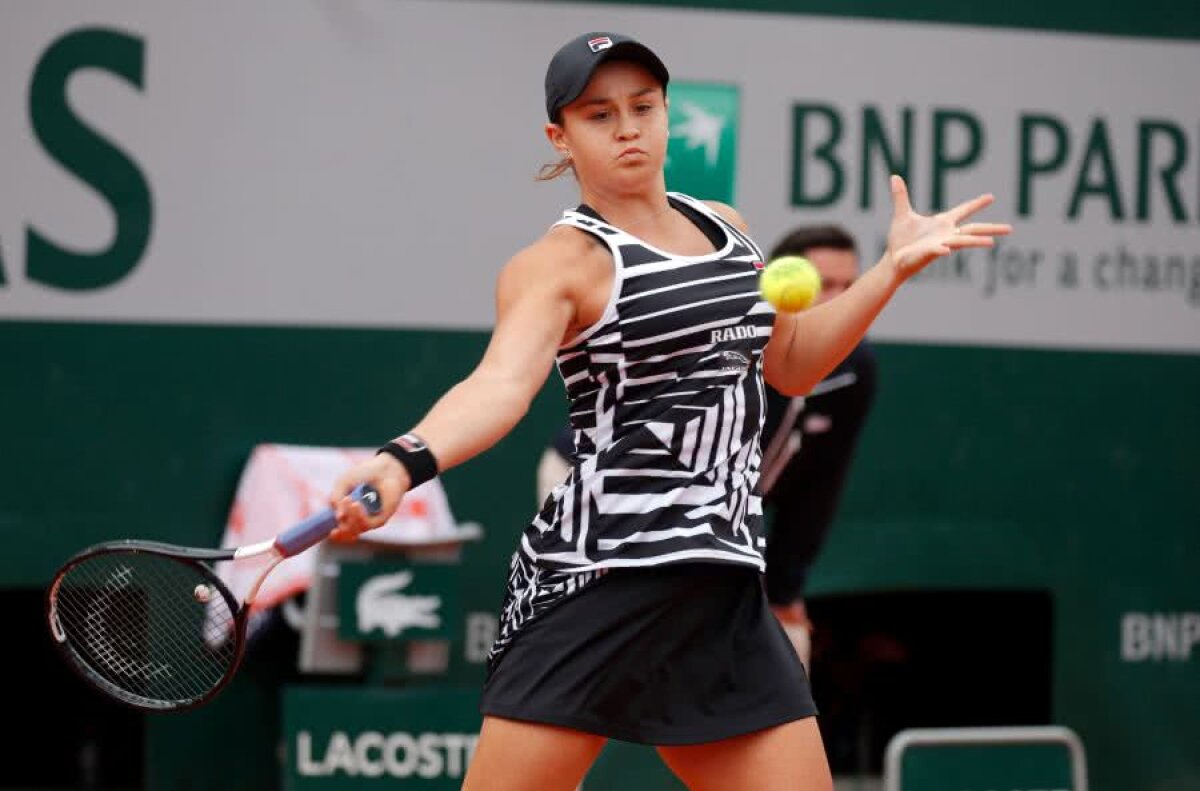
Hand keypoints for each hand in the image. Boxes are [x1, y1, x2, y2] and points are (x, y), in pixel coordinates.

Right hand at [328, 453, 410, 540]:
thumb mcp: (343, 483)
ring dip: (349, 516)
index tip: (331, 533)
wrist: (384, 468)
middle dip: (340, 526)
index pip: (339, 531)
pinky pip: (367, 525)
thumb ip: (335, 498)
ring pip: (354, 529)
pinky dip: (359, 516)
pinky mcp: (380, 519)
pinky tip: (356, 504)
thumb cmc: (364, 474)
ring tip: (348, 499)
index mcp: (347, 512)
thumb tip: (338, 517)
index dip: (336, 536)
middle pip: (346, 534)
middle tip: (340, 514)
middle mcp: (358, 519)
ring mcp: (369, 520)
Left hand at [885, 174, 1011, 279]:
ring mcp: (940, 245)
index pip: (964, 211)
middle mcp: (946, 235)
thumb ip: (900, 196)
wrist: (893, 260)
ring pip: (962, 242)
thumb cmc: (900, 240)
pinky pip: (938, 251)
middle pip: (973, 229)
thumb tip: (894, 176)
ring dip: (976, 241)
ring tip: (992, 243)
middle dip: (992, 228)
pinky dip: (942, 249)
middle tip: (1011, 229)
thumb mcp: (902, 214)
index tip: (991, 197)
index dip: (976, 204)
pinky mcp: (929, 254)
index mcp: (942, 224)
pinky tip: (948, 250)